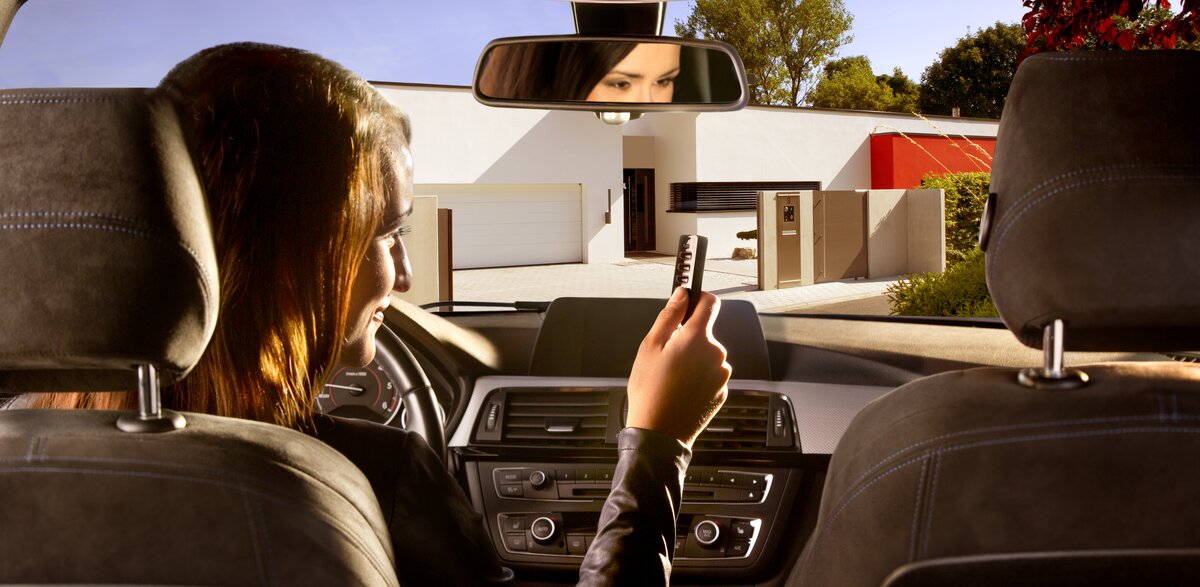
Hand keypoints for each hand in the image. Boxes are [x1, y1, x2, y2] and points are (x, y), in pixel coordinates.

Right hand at [625, 287, 731, 447]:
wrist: (660, 434)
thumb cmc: (651, 393)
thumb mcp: (650, 347)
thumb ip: (669, 316)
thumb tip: (680, 295)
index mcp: (697, 338)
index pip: (710, 303)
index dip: (698, 298)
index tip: (689, 300)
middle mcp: (716, 354)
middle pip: (704, 333)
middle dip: (687, 337)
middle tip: (666, 355)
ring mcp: (721, 375)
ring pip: (707, 355)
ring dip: (693, 359)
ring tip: (671, 377)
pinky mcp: (721, 392)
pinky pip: (710, 375)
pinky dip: (698, 377)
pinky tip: (680, 389)